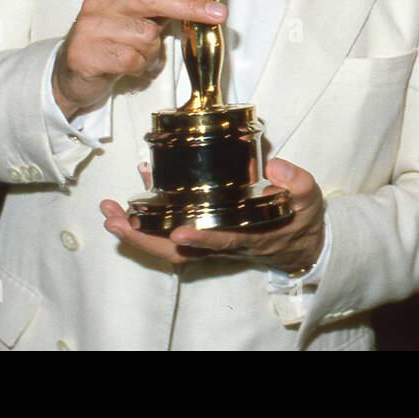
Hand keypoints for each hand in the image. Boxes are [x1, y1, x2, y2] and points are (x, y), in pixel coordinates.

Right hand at [52, 0, 224, 116]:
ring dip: (152, 50)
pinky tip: (127, 66)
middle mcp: (101, 1)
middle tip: (219, 13)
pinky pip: (132, 60)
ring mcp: (90, 26)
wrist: (72, 73)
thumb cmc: (113, 39)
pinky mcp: (85, 53)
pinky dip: (139, 67)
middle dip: (188, 5)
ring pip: (145, 36)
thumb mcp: (135, 15)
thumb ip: (161, 3)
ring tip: (139, 53)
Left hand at [100, 158, 325, 271]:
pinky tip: (132, 202)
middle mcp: (224, 244)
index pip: (222, 240)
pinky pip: (169, 234)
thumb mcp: (308, 198)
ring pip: (167, 247)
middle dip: (144, 238)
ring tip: (110, 213)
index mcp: (250, 235)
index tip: (178, 230)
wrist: (300, 244)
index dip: (200, 238)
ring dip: (137, 232)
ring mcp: (210, 243)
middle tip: (114, 220)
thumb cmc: (301, 218)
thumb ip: (296, 182)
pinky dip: (147, 222)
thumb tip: (274, 165)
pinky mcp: (202, 236)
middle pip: (178, 252)